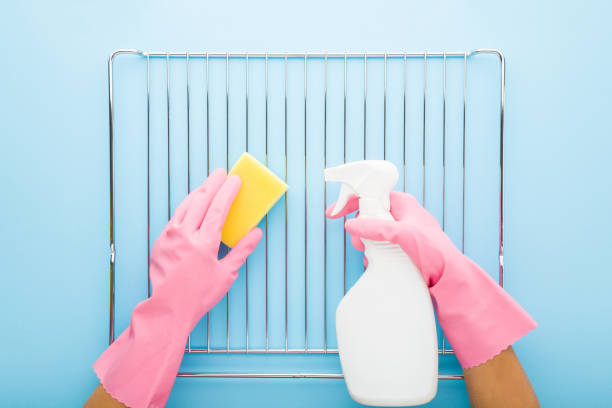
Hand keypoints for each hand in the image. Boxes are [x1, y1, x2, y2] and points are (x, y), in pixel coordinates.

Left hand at [149, 168, 261, 326]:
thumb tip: (256, 233)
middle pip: (201, 201)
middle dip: (213, 184)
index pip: (218, 208)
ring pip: (185, 206)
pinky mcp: (161, 241)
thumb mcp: (226, 274)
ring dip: (198, 192)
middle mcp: (185, 234)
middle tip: (221, 173)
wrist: (168, 307)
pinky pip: (175, 217)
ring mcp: (170, 236)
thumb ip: (242, 250)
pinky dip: (186, 206)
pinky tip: (192, 205)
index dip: (228, 191)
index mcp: (204, 242)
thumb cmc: (199, 294)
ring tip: (208, 184)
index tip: (235, 180)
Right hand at [326, 191, 454, 286]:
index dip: (350, 201)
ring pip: (373, 232)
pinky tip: (376, 262)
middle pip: (369, 215)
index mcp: (403, 204)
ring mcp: (402, 231)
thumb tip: (350, 224)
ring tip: (368, 254)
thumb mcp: (401, 234)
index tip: (334, 213)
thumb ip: (375, 227)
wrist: (449, 276)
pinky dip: (374, 253)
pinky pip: (380, 245)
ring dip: (366, 243)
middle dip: (359, 228)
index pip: (371, 195)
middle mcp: (402, 215)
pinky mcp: (402, 247)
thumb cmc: (433, 251)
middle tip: (357, 242)